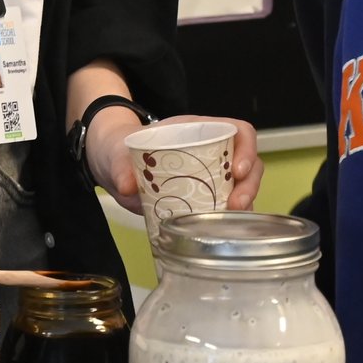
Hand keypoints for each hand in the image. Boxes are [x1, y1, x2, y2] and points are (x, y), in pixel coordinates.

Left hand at [83, 113, 263, 211]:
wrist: (113, 167)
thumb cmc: (122, 150)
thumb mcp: (118, 152)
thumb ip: (120, 165)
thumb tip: (127, 185)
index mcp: (200, 130)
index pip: (240, 131)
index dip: (247, 148)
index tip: (237, 169)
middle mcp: (213, 152)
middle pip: (249, 164)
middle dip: (249, 185)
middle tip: (236, 205)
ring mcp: (211, 176)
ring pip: (242, 188)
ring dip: (245, 205)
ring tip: (230, 222)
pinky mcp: (203, 199)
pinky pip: (225, 208)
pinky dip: (229, 220)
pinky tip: (223, 231)